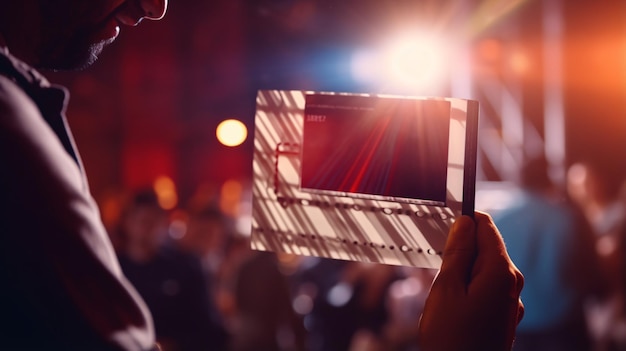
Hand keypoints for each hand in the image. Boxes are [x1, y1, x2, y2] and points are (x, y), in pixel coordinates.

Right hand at [418, 212, 523, 350]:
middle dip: (461, 250)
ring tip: (444, 292)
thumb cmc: (451, 337)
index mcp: (501, 271)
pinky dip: (470, 287)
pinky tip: (455, 304)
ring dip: (464, 270)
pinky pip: (487, 287)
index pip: (485, 226)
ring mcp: (511, 300)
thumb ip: (458, 251)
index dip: (464, 220)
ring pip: (484, 268)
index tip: (444, 222)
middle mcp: (512, 283)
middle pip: (486, 247)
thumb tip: (465, 222)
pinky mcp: (505, 315)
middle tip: (438, 267)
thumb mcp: (447, 288)